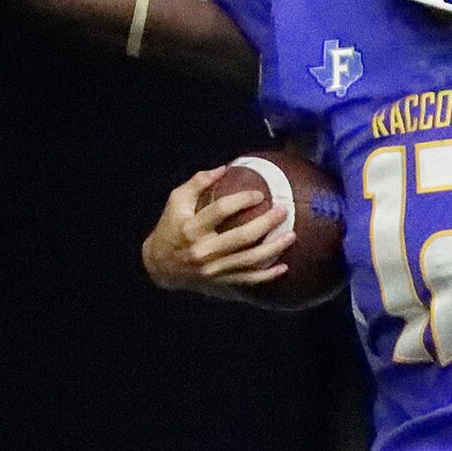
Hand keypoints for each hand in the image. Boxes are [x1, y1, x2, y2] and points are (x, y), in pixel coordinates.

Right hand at [141, 170, 294, 296]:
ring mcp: (213, 269)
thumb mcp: (176, 201)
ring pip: (249, 260)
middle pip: (241, 237)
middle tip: (283, 210)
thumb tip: (224, 168)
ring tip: (291, 235)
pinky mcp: (220, 282)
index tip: (258, 194)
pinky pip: (248, 280)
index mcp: (192, 228)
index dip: (242, 200)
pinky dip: (267, 275)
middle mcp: (203, 251)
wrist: (160, 265)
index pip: (221, 210)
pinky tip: (283, 267)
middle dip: (266, 223)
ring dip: (274, 249)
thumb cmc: (171, 227)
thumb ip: (197, 183)